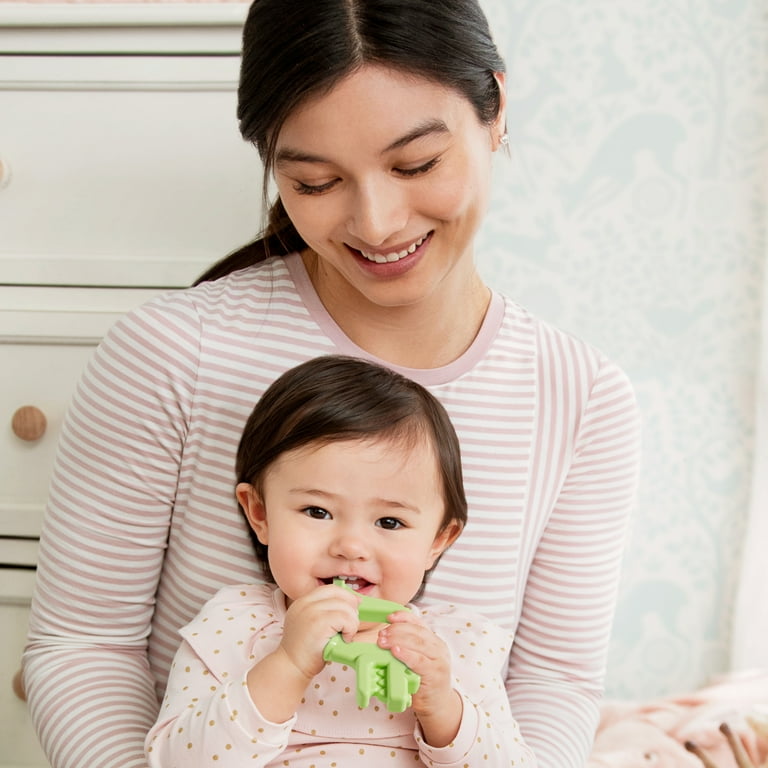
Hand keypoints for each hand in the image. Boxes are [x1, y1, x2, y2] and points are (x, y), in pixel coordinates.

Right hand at [280, 584, 360, 679]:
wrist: (291, 668)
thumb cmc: (305, 651)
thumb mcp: (311, 624)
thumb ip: (325, 611)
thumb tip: (355, 601)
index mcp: (303, 602)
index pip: (331, 589)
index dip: (346, 597)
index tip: (353, 609)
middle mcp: (305, 603)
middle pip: (339, 594)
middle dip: (351, 609)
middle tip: (350, 626)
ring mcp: (311, 611)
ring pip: (346, 607)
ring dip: (352, 622)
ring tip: (346, 635)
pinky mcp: (319, 623)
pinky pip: (345, 618)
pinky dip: (350, 629)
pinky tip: (345, 639)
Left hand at [377, 611, 461, 745]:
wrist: (438, 704)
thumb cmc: (423, 680)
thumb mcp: (418, 659)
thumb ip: (408, 647)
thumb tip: (384, 637)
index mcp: (433, 640)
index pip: (418, 623)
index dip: (403, 618)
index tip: (389, 617)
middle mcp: (438, 647)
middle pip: (416, 632)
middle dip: (396, 630)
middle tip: (381, 634)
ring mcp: (438, 660)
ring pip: (418, 643)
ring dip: (398, 639)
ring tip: (383, 641)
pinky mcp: (435, 674)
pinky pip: (419, 661)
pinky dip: (406, 654)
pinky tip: (395, 651)